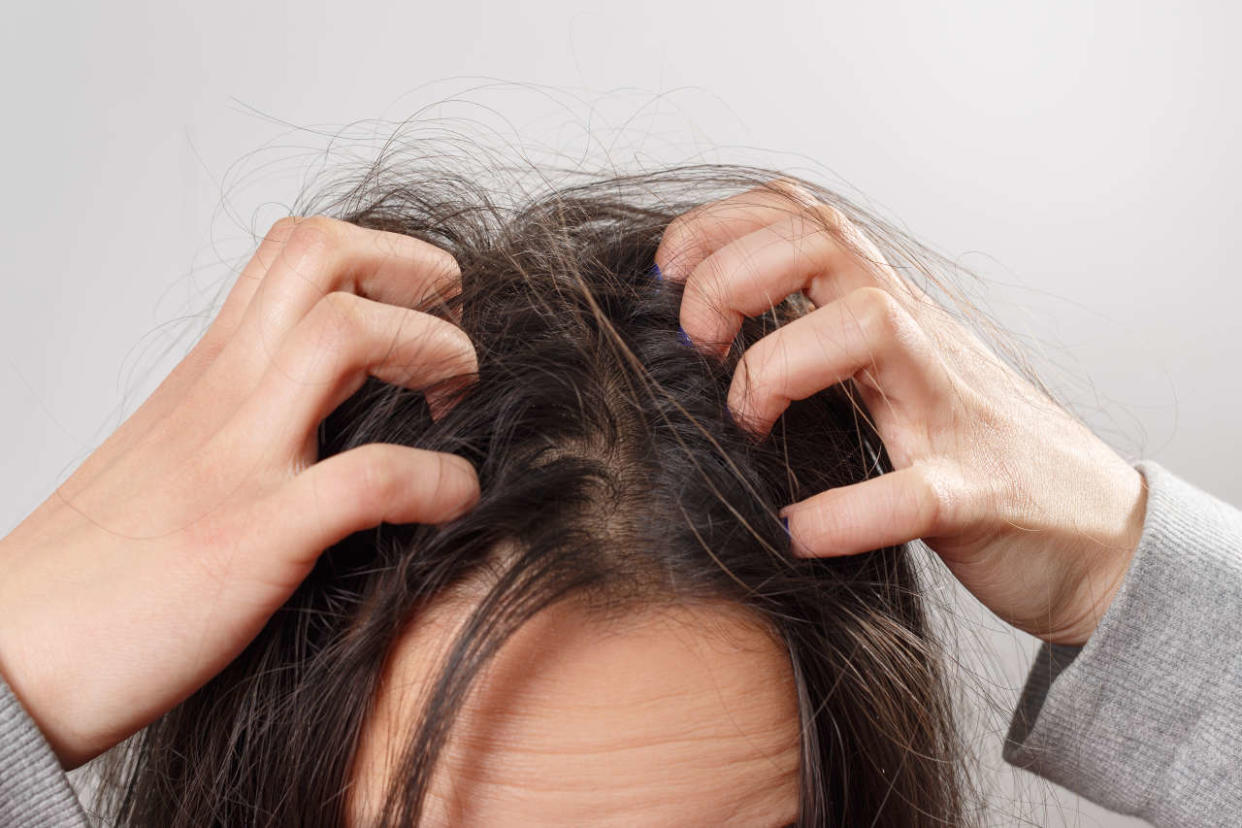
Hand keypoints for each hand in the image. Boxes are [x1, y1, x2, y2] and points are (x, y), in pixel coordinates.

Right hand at [0, 217, 480, 767]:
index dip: (382, 254)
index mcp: (209, 370)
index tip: (426, 305)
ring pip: (345, 336)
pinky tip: (457, 499)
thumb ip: (246, 410)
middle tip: (457, 331)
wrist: (9, 655)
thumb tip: (334, 408)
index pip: (295, 250)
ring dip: (433, 354)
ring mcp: (238, 460)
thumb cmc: (97, 564)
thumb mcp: (175, 450)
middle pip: (322, 258)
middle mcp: (223, 393)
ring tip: (458, 404)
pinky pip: (371, 481)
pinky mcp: (253, 539)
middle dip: (416, 272)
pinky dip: (438, 482)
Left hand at [655, 180, 1148, 647]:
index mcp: (887, 314)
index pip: (802, 218)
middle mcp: (921, 341)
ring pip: (873, 327)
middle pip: (826, 244)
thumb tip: (701, 352)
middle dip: (734, 277)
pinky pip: (917, 490)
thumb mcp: (884, 387)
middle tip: (696, 345)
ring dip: (781, 365)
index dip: (720, 226)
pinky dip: (848, 513)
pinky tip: (801, 531)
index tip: (664, 273)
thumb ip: (815, 355)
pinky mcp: (981, 494)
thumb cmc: (968, 457)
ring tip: (749, 425)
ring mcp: (954, 412)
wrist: (1097, 535)